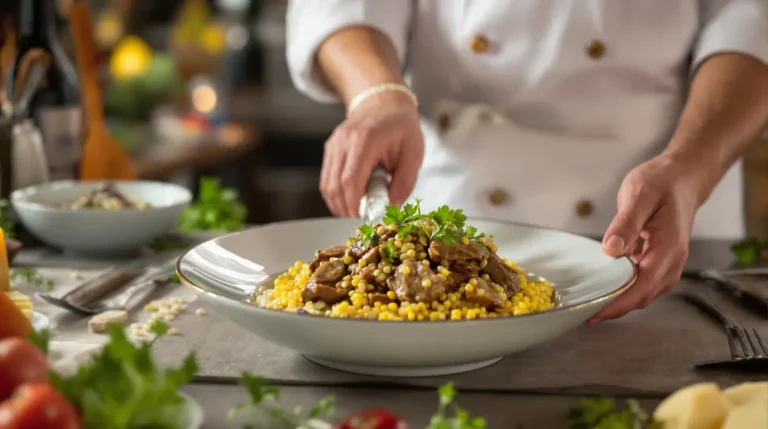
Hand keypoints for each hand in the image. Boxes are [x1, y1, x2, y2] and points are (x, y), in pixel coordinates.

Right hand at [321, 91, 423, 216]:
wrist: (384, 103)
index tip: (362, 218)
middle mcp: (344, 140)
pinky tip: (351, 199)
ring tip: (358, 210)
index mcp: (365, 139)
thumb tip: (391, 207)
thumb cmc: (401, 128)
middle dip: (346, 208)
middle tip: (362, 218)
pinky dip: (336, 194)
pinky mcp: (330, 149)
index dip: (353, 203)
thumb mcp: (413, 154)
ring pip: (326, 184)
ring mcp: (334, 144)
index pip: (350, 178)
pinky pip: (327, 178)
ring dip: (339, 203)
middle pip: (334, 184)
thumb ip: (404, 182)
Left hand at [589, 153, 714, 323]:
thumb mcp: (640, 196)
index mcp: (668, 249)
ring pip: (643, 292)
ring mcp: (668, 262)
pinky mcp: (660, 259)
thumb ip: (625, 223)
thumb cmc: (662, 182)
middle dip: (615, 308)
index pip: (643, 287)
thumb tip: (611, 250)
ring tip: (591, 302)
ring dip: (620, 300)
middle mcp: (672, 261)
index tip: (595, 313)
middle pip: (643, 296)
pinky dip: (625, 287)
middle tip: (584, 311)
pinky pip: (642, 281)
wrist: (683, 176)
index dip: (619, 304)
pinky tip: (605, 284)